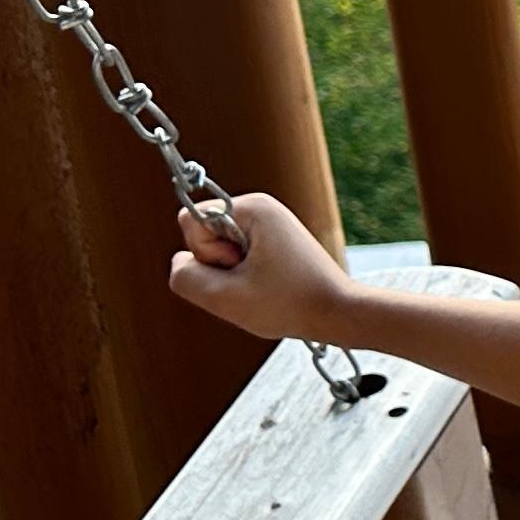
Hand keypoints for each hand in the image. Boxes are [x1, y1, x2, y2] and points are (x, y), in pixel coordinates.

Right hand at [169, 189, 352, 344]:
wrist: (338, 312)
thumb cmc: (290, 304)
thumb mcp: (224, 297)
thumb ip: (185, 277)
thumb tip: (180, 261)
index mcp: (253, 206)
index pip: (190, 220)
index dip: (204, 253)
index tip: (239, 266)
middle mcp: (262, 208)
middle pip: (203, 235)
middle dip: (219, 265)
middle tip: (255, 280)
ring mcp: (269, 225)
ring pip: (218, 251)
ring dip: (232, 275)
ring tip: (264, 285)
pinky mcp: (274, 242)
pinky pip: (236, 259)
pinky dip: (245, 278)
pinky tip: (270, 287)